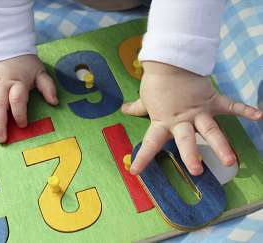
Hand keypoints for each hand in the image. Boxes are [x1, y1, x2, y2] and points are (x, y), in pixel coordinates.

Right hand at [0, 54, 58, 142]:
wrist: (6, 45)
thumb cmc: (25, 62)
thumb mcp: (40, 72)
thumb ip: (47, 87)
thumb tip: (55, 102)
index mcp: (17, 82)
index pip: (17, 100)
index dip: (20, 114)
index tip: (22, 125)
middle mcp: (1, 85)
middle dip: (0, 124)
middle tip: (2, 139)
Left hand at [122, 61, 261, 175]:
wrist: (170, 61)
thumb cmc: (156, 82)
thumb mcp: (145, 98)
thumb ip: (136, 107)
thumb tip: (123, 109)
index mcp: (162, 121)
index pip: (151, 143)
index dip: (143, 158)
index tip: (135, 172)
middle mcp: (181, 120)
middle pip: (186, 139)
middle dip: (191, 155)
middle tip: (196, 171)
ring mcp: (198, 111)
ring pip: (210, 129)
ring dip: (220, 144)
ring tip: (230, 160)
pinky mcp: (211, 100)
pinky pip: (230, 105)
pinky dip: (244, 109)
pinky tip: (258, 116)